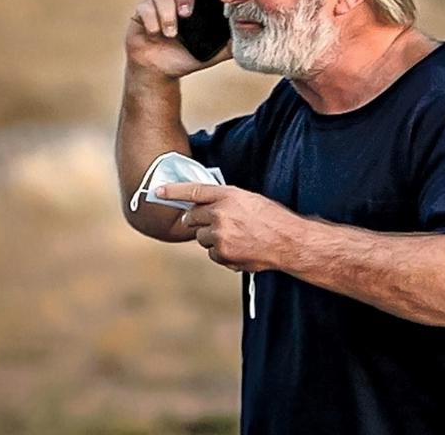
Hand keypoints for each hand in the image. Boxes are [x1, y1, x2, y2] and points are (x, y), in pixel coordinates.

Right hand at [125, 0, 231, 79]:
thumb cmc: (188, 56)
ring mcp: (158, 4)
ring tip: (171, 34)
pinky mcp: (141, 12)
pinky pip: (145, 8)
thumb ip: (232, 42)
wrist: (161, 72)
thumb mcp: (214, 51)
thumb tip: (253, 34)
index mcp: (197, 3)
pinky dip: (152, 21)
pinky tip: (156, 33)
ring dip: (168, 15)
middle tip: (187, 14)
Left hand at [158, 183, 298, 271]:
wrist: (288, 241)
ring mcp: (219, 235)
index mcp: (228, 195)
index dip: (173, 190)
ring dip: (212, 238)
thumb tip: (205, 206)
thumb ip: (225, 201)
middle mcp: (220, 213)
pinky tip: (240, 248)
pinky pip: (211, 253)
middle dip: (196, 220)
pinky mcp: (221, 254)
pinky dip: (221, 253)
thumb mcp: (249, 200)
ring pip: (201, 237)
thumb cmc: (273, 219)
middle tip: (212, 223)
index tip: (157, 191)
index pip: (194, 190)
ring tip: (236, 237)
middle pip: (192, 217)